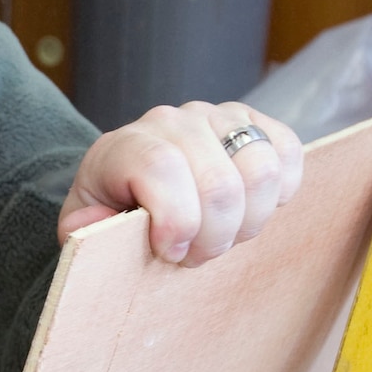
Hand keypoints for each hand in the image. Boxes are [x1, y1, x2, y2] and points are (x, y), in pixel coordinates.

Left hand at [59, 101, 303, 263]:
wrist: (136, 184)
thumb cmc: (114, 212)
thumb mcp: (83, 228)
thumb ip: (85, 230)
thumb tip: (95, 225)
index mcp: (126, 145)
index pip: (163, 169)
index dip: (176, 222)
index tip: (169, 252)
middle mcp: (174, 121)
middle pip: (220, 185)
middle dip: (214, 237)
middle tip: (195, 255)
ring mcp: (219, 116)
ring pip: (261, 172)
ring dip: (248, 221)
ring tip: (221, 235)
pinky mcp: (257, 123)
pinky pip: (288, 153)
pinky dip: (280, 193)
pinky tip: (249, 210)